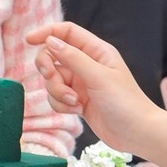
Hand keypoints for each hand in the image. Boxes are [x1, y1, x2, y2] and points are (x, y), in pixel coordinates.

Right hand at [26, 21, 166, 161]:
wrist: (137, 133)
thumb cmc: (125, 102)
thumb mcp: (98, 77)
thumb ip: (72, 58)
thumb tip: (50, 41)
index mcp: (96, 51)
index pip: (67, 32)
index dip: (47, 32)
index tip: (29, 40)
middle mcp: (88, 64)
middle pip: (53, 56)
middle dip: (48, 69)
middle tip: (53, 78)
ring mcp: (82, 83)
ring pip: (53, 80)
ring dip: (57, 91)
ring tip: (75, 102)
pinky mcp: (78, 101)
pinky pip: (57, 97)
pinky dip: (61, 104)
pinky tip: (77, 111)